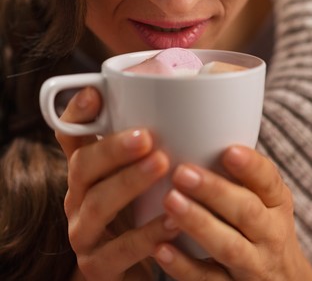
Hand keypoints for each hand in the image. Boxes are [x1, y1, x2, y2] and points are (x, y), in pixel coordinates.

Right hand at [56, 87, 179, 280]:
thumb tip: (196, 100)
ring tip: (162, 165)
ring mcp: (85, 233)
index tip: (96, 92)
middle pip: (82, 166)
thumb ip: (158, 145)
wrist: (141, 267)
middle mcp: (79, 197)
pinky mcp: (98, 265)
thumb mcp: (148, 175)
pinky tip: (173, 222)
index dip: (78, 113)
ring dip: (128, 183)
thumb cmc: (148, 211)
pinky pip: (117, 251)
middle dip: (112, 149)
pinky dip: (146, 235)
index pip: (71, 136)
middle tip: (146, 136)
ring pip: (96, 205)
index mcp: (89, 170)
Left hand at [153, 146, 311, 280]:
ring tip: (171, 202)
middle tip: (183, 172)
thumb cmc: (263, 231)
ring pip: (229, 246)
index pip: (269, 180)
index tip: (228, 150)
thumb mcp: (266, 202)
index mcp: (276, 203)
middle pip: (247, 212)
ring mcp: (253, 264)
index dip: (251, 166)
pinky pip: (208, 280)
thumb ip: (242, 176)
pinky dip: (184, 267)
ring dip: (199, 224)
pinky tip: (161, 249)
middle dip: (216, 192)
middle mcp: (270, 233)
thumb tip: (197, 129)